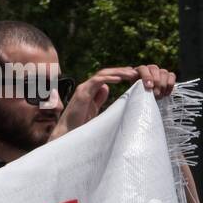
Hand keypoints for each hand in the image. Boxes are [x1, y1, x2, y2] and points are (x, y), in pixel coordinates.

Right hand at [51, 65, 176, 141]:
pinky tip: (120, 79)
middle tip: (135, 72)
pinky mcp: (82, 93)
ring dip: (118, 72)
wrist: (67, 132)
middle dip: (121, 71)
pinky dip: (109, 78)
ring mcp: (83, 89)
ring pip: (102, 74)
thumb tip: (106, 89)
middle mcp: (86, 87)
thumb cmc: (79, 124)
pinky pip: (97, 81)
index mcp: (89, 90)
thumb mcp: (93, 109)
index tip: (132, 76)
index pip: (105, 77)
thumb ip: (98, 99)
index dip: (119, 74)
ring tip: (131, 74)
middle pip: (105, 73)